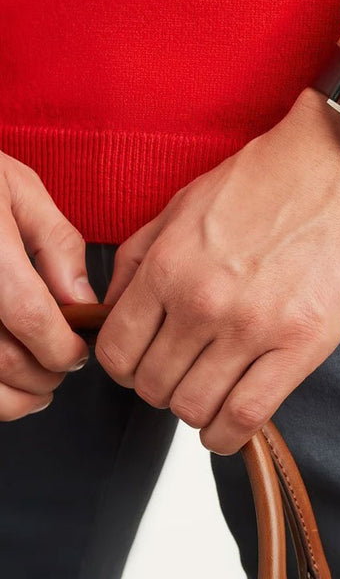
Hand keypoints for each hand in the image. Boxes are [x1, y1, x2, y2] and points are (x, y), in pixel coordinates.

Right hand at [0, 152, 94, 421]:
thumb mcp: (18, 189)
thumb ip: (56, 245)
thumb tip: (82, 301)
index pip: (30, 316)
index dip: (62, 347)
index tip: (77, 354)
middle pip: (1, 360)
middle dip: (43, 377)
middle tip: (60, 371)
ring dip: (9, 400)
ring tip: (34, 392)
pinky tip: (0, 388)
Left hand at [95, 88, 339, 454]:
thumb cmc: (272, 176)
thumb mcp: (186, 200)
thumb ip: (140, 254)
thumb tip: (113, 304)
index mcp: (169, 265)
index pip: (117, 350)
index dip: (125, 366)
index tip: (145, 363)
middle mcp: (203, 302)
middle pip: (153, 386)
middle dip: (161, 387)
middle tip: (186, 372)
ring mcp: (252, 327)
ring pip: (194, 408)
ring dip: (196, 410)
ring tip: (214, 391)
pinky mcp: (301, 344)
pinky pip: (247, 415)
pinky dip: (229, 434)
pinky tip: (231, 424)